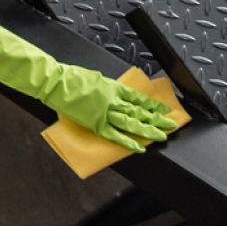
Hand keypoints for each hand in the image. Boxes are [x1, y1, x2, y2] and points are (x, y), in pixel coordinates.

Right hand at [52, 66, 185, 152]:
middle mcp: (114, 100)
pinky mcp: (96, 124)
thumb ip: (108, 87)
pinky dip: (128, 142)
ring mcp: (106, 113)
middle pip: (140, 111)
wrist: (56, 84)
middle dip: (156, 119)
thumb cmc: (71, 77)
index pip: (139, 97)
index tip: (163, 109)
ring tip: (161, 136)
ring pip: (132, 123)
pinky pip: (116, 135)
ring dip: (148, 130)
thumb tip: (115, 94)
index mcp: (114, 87)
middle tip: (171, 125)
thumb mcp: (96, 78)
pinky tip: (140, 148)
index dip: (152, 104)